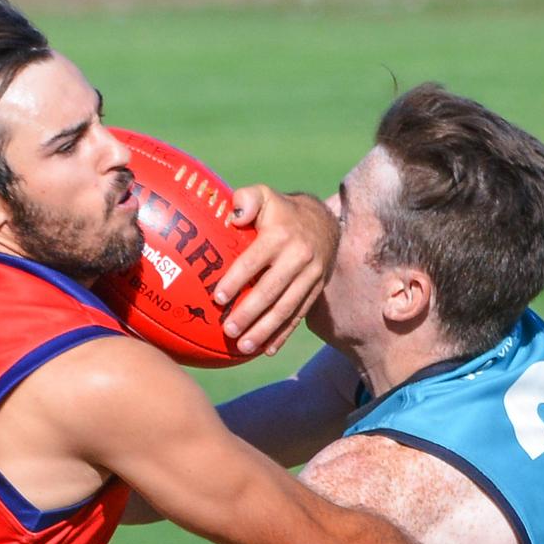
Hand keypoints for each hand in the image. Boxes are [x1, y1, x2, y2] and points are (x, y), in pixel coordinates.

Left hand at [213, 185, 338, 355]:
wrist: (325, 222)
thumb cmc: (281, 211)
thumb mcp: (264, 195)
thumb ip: (246, 199)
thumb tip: (234, 215)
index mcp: (280, 235)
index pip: (254, 261)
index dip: (236, 281)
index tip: (218, 298)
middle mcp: (298, 257)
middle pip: (271, 291)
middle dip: (249, 313)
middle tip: (227, 331)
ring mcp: (311, 276)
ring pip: (286, 308)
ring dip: (265, 330)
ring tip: (243, 346)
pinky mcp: (317, 289)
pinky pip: (299, 315)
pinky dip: (283, 334)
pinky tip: (267, 349)